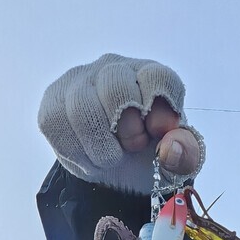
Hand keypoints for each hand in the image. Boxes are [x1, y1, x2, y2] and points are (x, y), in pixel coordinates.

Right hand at [38, 53, 205, 194]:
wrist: (116, 171)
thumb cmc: (150, 156)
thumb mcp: (177, 160)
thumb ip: (186, 154)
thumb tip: (168, 147)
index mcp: (151, 75)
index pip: (157, 76)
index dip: (159, 110)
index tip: (157, 133)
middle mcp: (114, 68)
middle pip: (115, 85)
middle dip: (127, 130)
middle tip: (132, 147)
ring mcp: (79, 80)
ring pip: (81, 106)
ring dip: (100, 147)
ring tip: (110, 158)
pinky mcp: (53, 100)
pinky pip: (56, 122)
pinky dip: (76, 153)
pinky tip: (89, 158)